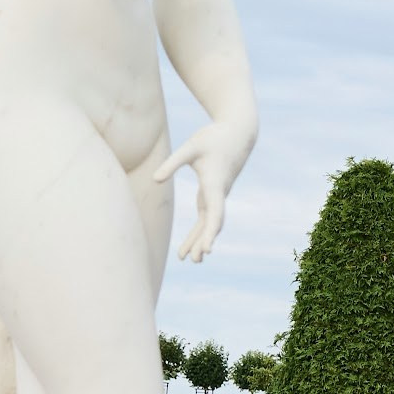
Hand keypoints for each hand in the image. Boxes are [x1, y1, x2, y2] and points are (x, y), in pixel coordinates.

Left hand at [155, 113, 257, 261]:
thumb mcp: (191, 147)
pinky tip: (190, 245)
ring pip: (209, 223)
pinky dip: (198, 231)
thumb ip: (172, 163)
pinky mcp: (212, 193)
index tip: (208, 249)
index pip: (214, 214)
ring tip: (187, 260)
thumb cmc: (213, 138)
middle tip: (194, 260)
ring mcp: (217, 195)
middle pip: (212, 223)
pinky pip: (206, 217)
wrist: (237, 133)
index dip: (210, 232)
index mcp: (216, 184)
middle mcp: (219, 193)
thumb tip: (155, 179)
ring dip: (199, 241)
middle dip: (203, 241)